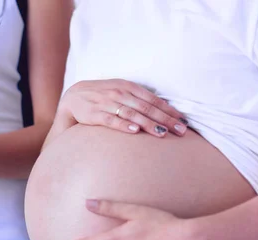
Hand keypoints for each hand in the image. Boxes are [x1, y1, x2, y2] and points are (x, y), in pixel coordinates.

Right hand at [55, 79, 188, 137]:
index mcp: (129, 87)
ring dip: (148, 123)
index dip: (170, 111)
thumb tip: (164, 111)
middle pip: (147, 107)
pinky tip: (134, 131)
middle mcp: (120, 93)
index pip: (154, 100)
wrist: (73, 97)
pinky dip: (123, 125)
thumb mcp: (121, 92)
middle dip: (165, 119)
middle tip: (180, 131)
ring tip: (162, 133)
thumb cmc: (103, 97)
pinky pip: (111, 120)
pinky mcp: (94, 114)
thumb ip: (139, 99)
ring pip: (132, 114)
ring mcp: (107, 103)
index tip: (184, 122)